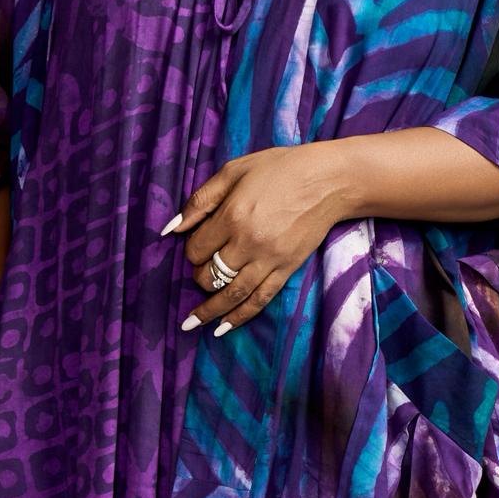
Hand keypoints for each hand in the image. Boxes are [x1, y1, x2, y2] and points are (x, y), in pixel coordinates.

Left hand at [163, 142, 348, 335]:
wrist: (327, 181)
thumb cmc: (279, 169)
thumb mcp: (234, 171)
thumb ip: (200, 200)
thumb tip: (171, 228)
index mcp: (232, 216)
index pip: (197, 248)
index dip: (191, 250)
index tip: (197, 244)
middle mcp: (248, 242)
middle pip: (211, 274)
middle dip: (199, 277)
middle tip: (199, 272)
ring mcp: (269, 260)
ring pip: (232, 294)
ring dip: (210, 310)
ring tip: (192, 322)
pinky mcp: (286, 270)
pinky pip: (259, 300)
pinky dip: (240, 317)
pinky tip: (223, 328)